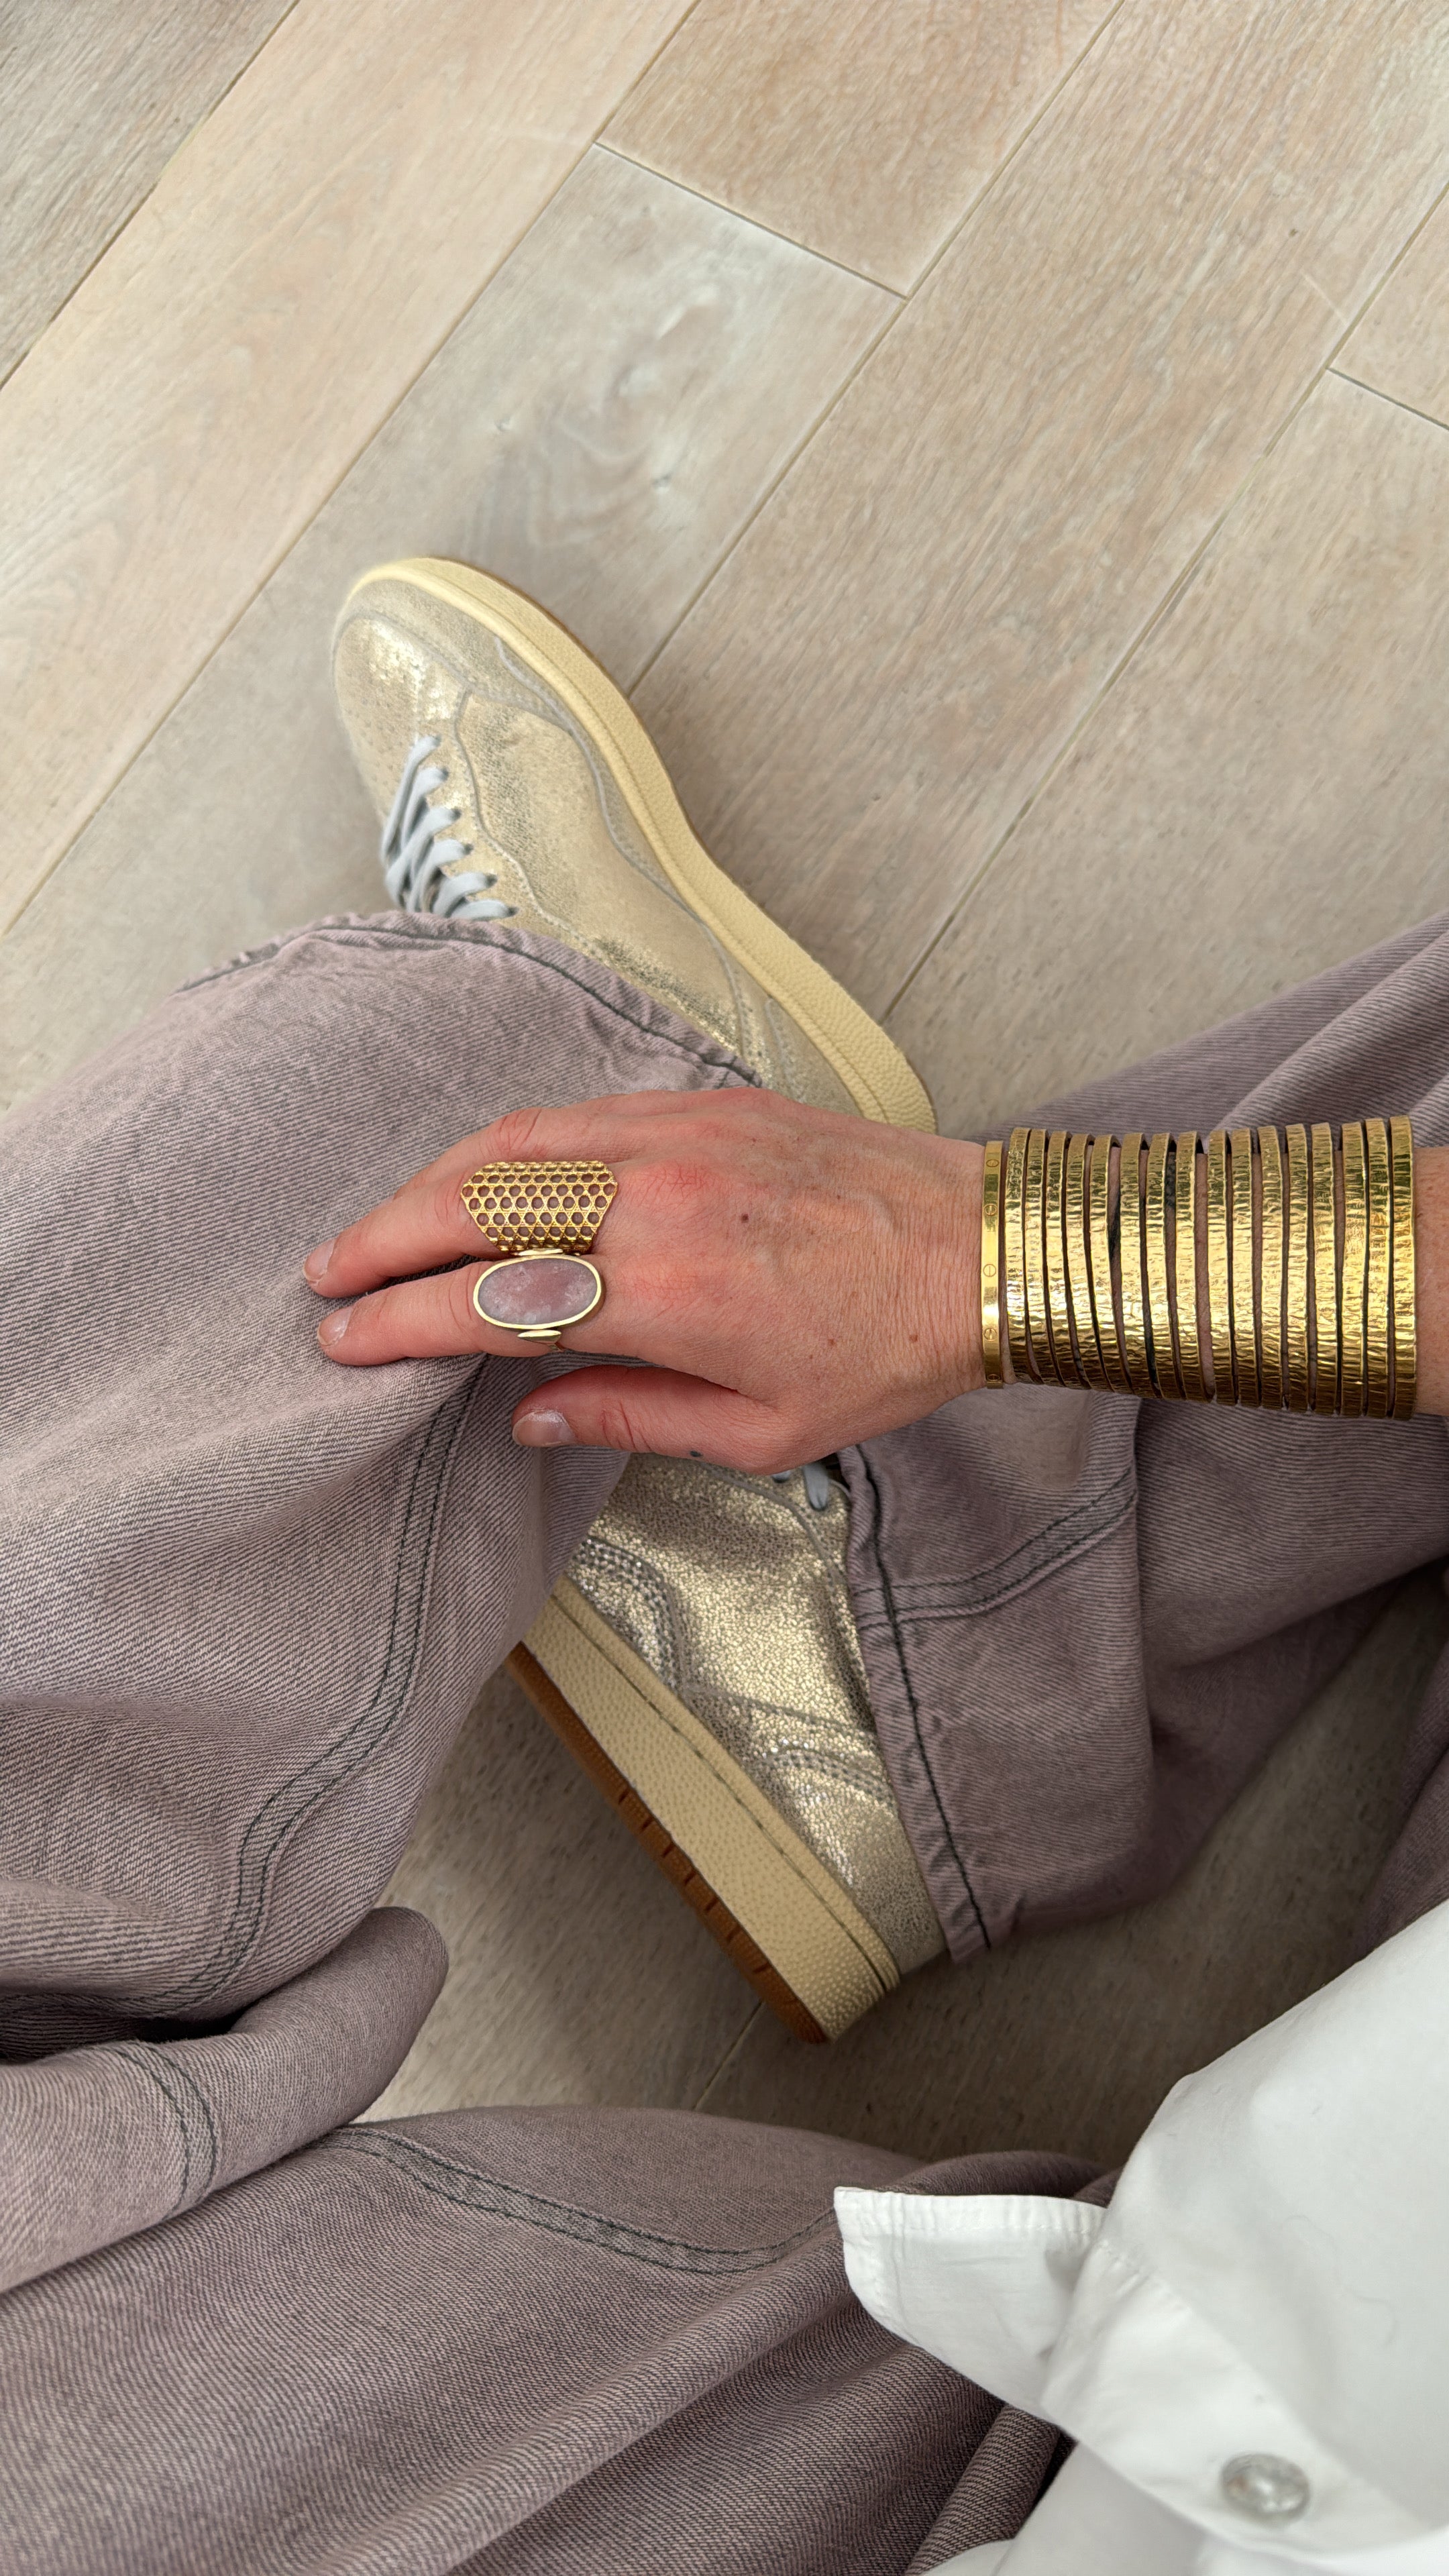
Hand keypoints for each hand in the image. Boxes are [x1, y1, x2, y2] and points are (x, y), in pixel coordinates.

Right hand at [304, 1087, 984, 1466]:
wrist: (986, 1250)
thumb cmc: (885, 1352)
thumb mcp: (762, 1431)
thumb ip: (631, 1416)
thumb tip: (529, 1414)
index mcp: (666, 1292)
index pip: (491, 1301)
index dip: (402, 1323)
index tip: (346, 1341)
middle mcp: (656, 1197)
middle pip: (475, 1205)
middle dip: (384, 1241)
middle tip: (328, 1277)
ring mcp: (677, 1135)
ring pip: (512, 1143)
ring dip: (430, 1183)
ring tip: (382, 1227)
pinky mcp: (704, 1103)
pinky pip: (573, 1113)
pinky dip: (504, 1141)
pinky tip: (476, 1171)